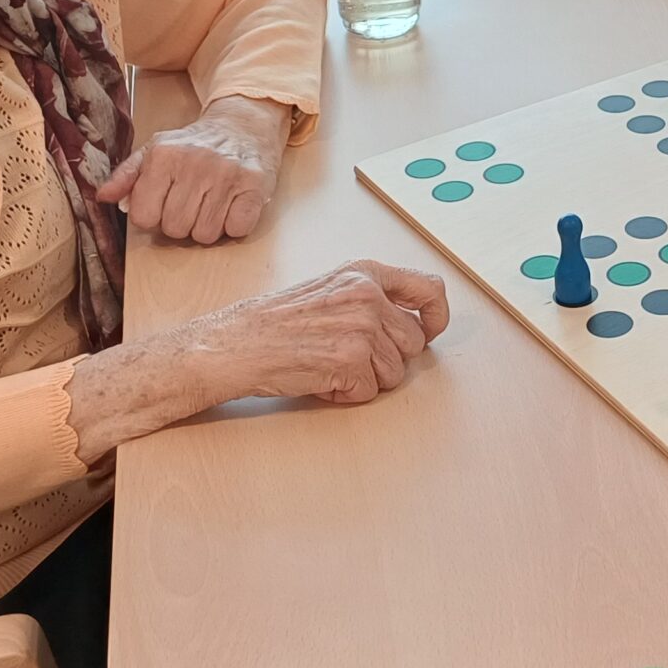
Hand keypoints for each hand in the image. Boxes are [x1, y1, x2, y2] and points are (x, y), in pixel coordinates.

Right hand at [66, 258, 450, 462]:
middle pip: (414, 343)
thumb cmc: (270, 324)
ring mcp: (361, 327)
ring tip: (325, 364)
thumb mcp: (326, 291)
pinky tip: (317, 379)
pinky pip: (369, 393)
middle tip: (344, 357)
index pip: (430, 288)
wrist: (230, 345)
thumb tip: (414, 325)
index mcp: (363, 273)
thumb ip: (368, 299)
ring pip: (395, 373)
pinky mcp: (351, 360)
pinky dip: (345, 395)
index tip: (431, 332)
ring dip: (364, 379)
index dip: (437, 316)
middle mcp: (368, 295)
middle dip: (387, 359)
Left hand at [99, 95, 287, 243]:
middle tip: (192, 202)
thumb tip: (103, 196)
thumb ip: (127, 174)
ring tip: (213, 203)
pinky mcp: (255, 186)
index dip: (153, 215)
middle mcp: (195, 163)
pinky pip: (236, 230)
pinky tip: (232, 206)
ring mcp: (227, 175)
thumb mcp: (156, 150)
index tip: (165, 202)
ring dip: (208, 226)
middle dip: (181, 222)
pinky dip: (234, 225)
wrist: (243, 126)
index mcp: (164, 155)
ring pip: (205, 234)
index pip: (143, 216)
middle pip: (174, 228)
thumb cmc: (195, 145)